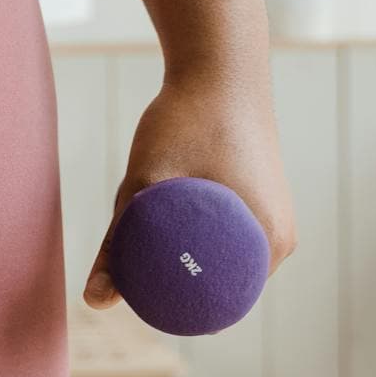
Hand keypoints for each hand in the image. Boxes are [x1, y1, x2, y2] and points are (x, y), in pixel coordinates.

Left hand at [83, 67, 296, 309]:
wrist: (220, 65)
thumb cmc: (187, 117)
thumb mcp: (144, 184)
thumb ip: (118, 243)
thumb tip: (94, 302)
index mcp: (269, 243)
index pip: (221, 307)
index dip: (175, 311)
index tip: (133, 297)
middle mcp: (281, 239)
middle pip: (223, 287)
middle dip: (178, 286)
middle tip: (130, 267)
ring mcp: (276, 219)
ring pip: (225, 262)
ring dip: (188, 262)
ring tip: (143, 246)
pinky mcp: (264, 201)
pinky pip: (230, 239)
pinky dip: (199, 241)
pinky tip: (167, 232)